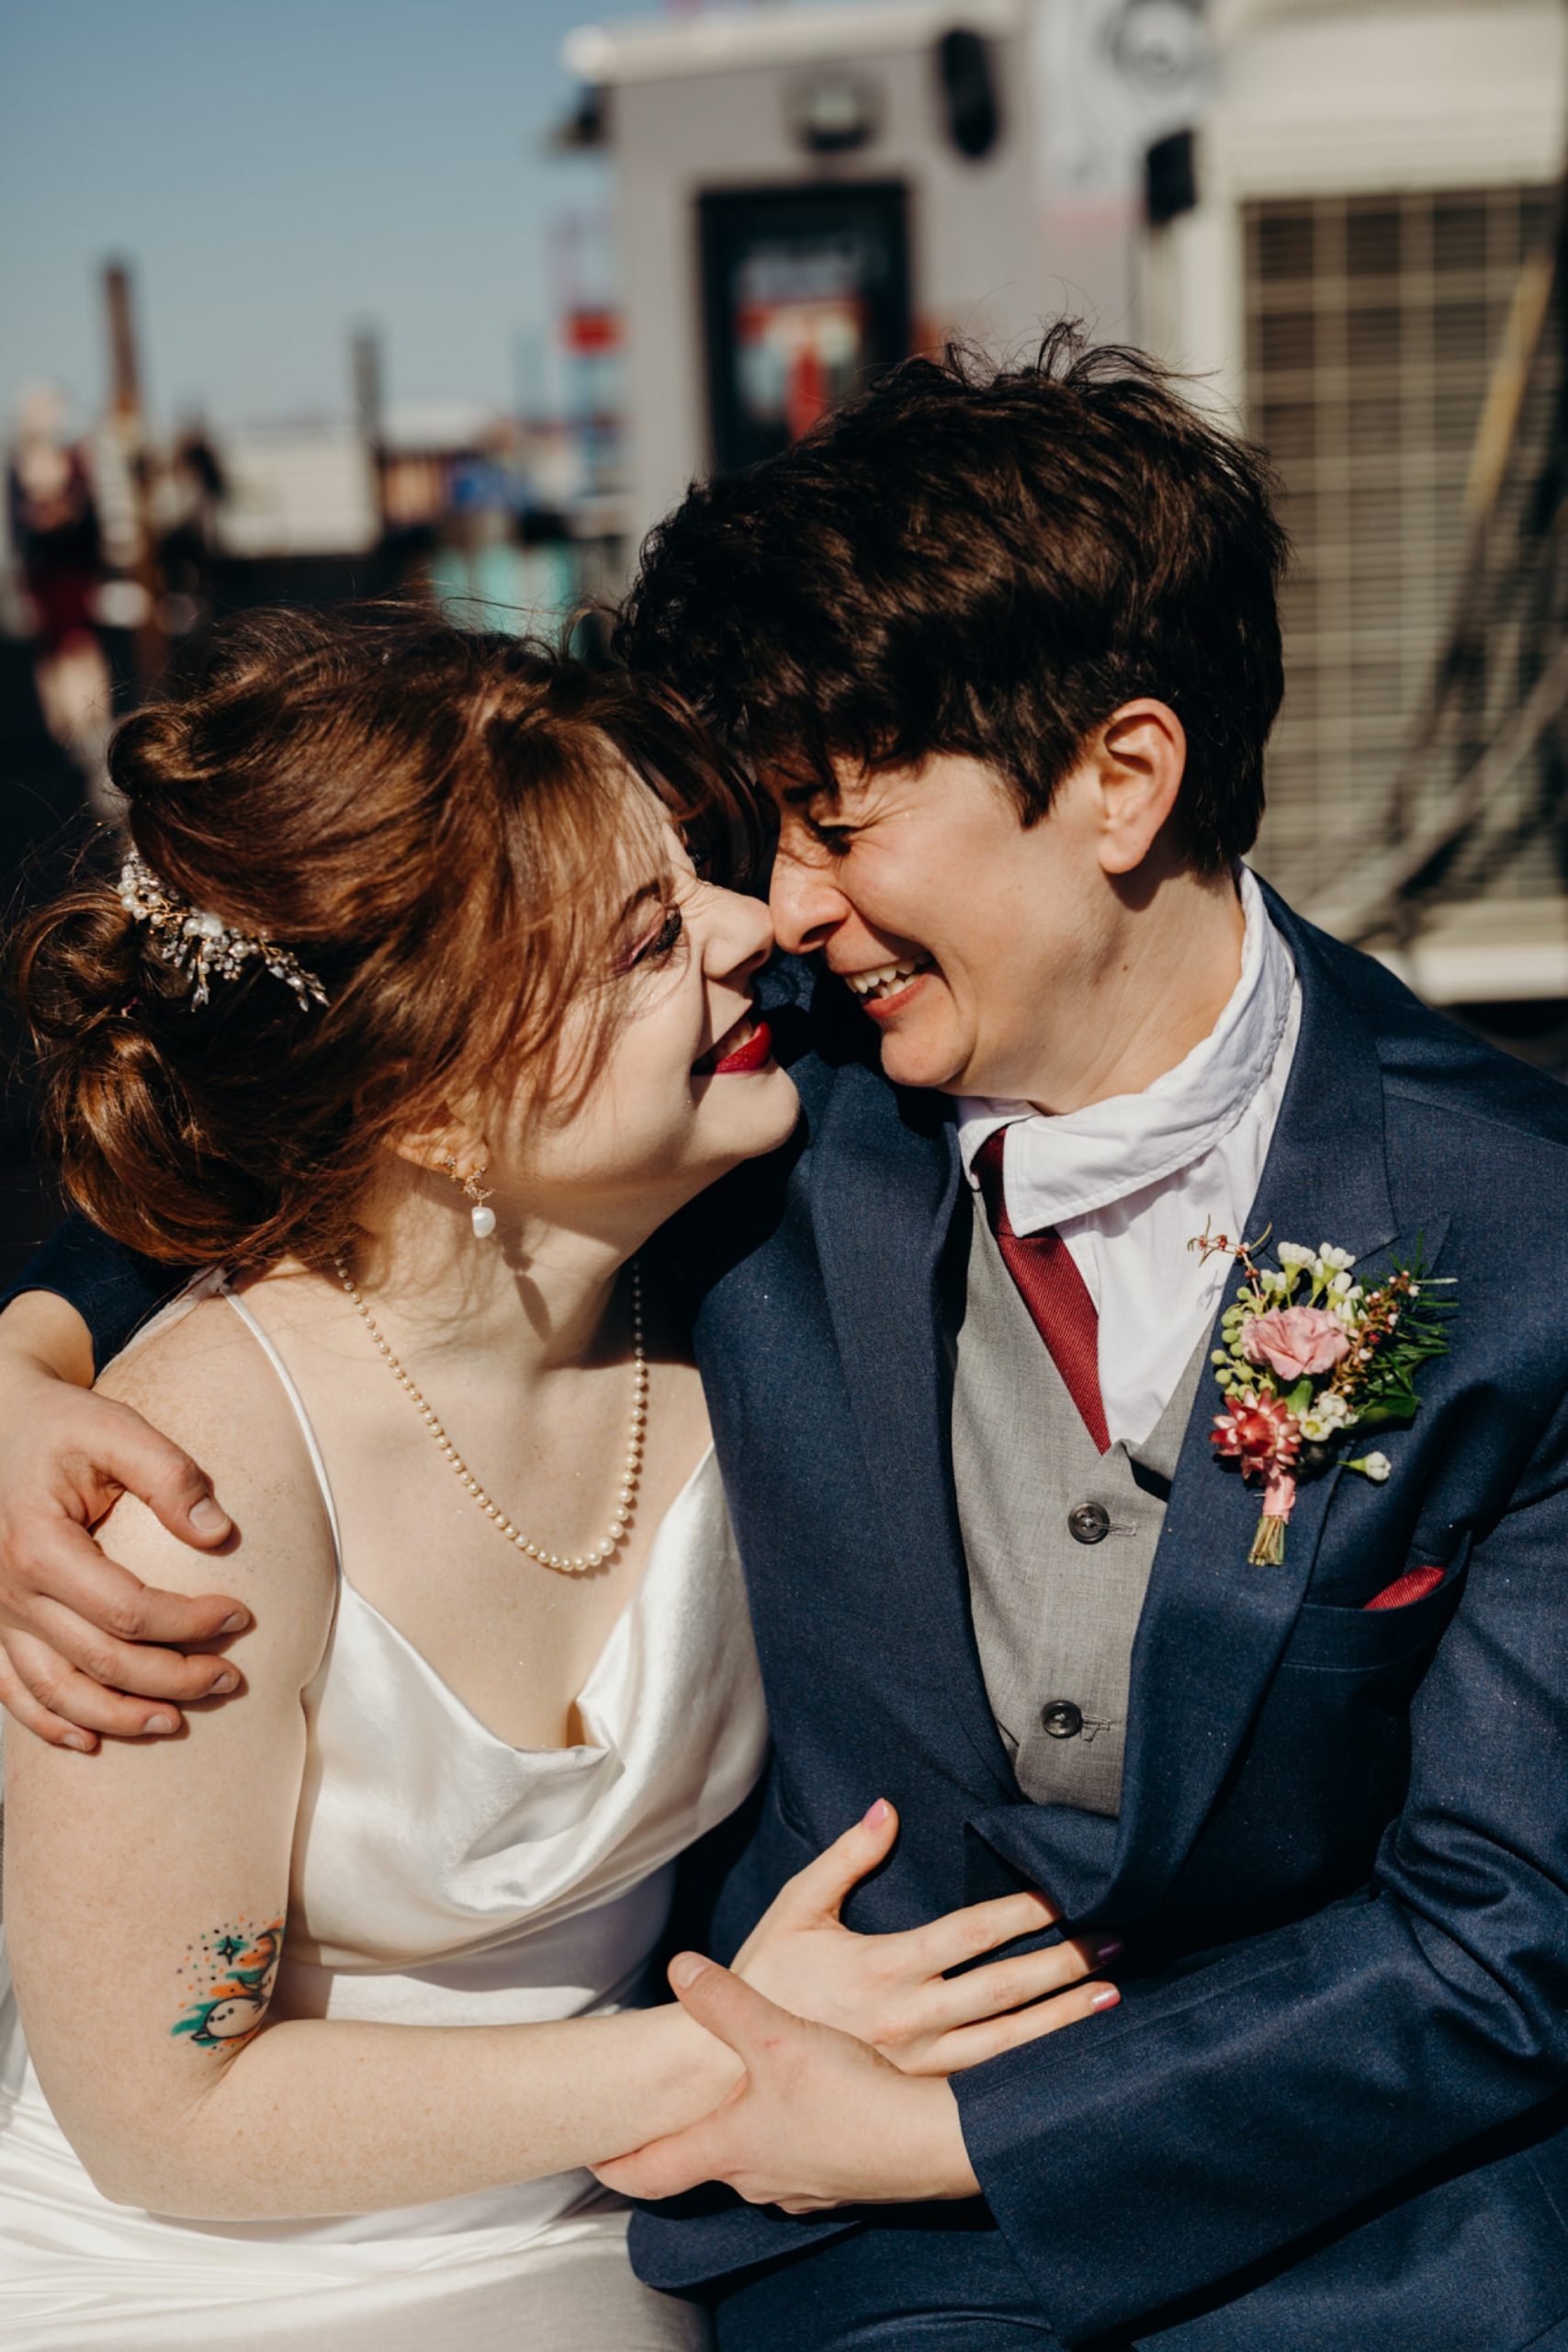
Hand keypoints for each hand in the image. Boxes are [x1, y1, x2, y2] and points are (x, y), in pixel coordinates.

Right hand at [0, 1303, 243, 1750]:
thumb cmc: (61, 1424)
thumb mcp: (115, 1428)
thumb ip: (170, 1474)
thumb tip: (221, 1534)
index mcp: (40, 1546)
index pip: (127, 1611)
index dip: (189, 1624)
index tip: (241, 1616)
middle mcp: (10, 1591)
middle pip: (99, 1661)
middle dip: (173, 1679)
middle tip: (231, 1678)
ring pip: (56, 1692)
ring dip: (119, 1717)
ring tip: (177, 1722)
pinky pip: (13, 1692)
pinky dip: (49, 1724)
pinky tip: (90, 1740)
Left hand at [597, 1954, 980, 2212]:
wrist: (931, 2142)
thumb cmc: (847, 2094)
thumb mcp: (775, 2035)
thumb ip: (724, 2001)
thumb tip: (679, 1968)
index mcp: (728, 2146)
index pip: (651, 2170)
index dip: (616, 2162)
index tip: (590, 2156)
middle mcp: (757, 2175)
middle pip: (700, 2163)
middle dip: (680, 2138)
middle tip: (661, 2114)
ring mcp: (800, 2185)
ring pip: (751, 2162)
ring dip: (737, 2135)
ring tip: (733, 2103)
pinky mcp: (840, 2180)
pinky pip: (795, 2161)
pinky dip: (785, 2138)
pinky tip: (805, 2109)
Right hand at [732, 1798, 1119, 2072]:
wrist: (731, 2069)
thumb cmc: (766, 1979)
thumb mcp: (797, 1907)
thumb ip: (845, 1857)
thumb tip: (886, 1810)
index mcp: (882, 1965)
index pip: (967, 1935)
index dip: (1019, 1913)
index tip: (1061, 1897)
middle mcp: (908, 2018)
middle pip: (1001, 1990)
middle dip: (1061, 1965)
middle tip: (1112, 1945)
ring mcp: (915, 2064)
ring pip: (1005, 2044)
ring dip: (1060, 2019)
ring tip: (1109, 1997)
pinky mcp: (914, 2094)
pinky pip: (984, 2085)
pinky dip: (1029, 2069)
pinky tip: (1065, 2058)